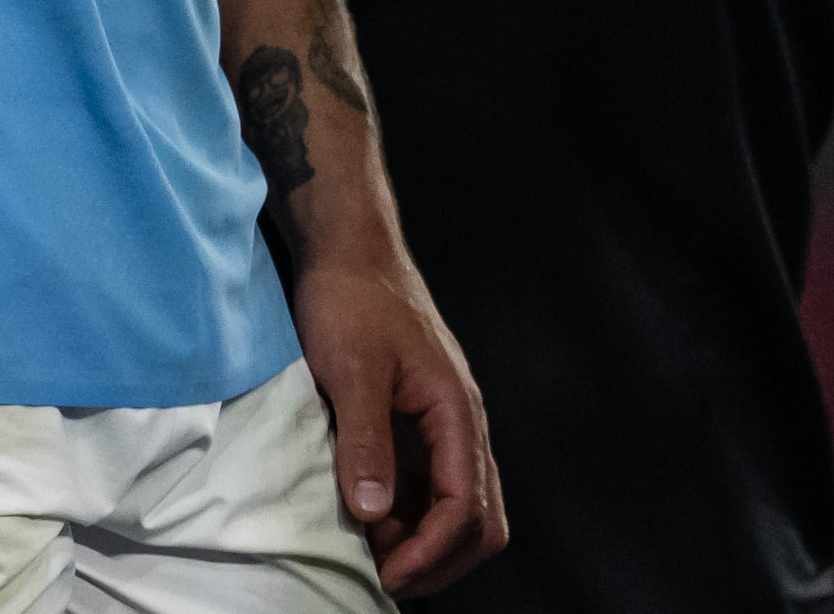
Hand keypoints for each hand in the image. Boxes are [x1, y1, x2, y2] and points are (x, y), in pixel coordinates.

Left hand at [296, 250, 506, 593]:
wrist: (352, 255)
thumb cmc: (355, 302)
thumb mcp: (354, 369)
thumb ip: (366, 440)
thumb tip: (374, 511)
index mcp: (455, 411)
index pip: (466, 504)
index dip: (431, 551)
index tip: (386, 574)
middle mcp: (459, 427)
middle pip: (481, 519)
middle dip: (441, 560)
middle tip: (384, 577)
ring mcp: (440, 430)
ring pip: (458, 510)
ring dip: (422, 544)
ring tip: (369, 554)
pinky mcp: (417, 430)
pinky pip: (427, 493)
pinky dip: (405, 523)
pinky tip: (365, 525)